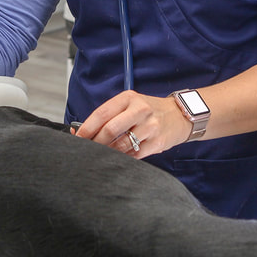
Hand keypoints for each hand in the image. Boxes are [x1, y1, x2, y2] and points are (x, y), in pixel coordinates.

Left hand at [72, 90, 189, 157]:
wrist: (179, 115)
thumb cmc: (149, 111)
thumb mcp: (130, 104)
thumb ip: (109, 115)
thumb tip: (82, 131)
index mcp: (128, 98)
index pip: (102, 113)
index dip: (87, 128)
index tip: (78, 138)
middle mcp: (140, 110)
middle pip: (110, 130)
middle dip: (95, 142)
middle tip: (88, 149)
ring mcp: (150, 126)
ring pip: (121, 145)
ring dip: (108, 152)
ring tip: (102, 155)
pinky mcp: (157, 142)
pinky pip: (134, 154)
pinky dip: (123, 158)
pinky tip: (119, 157)